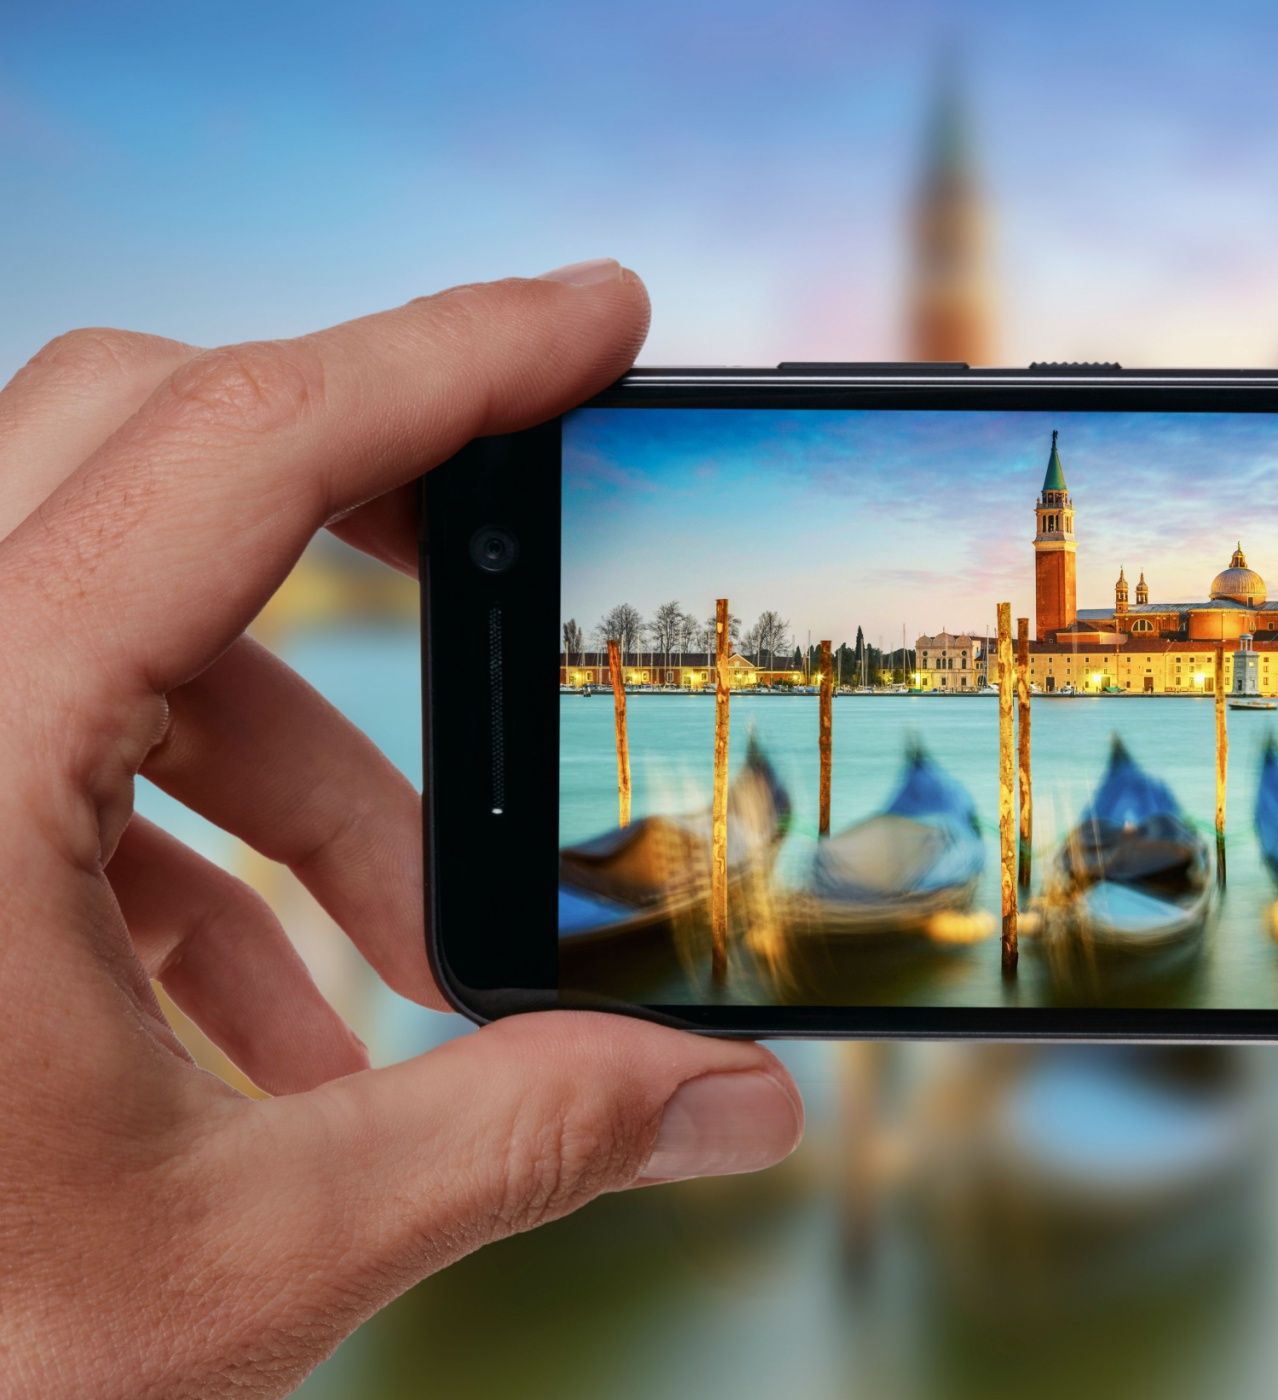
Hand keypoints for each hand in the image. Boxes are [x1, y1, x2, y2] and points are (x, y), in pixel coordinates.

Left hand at [0, 263, 802, 1397]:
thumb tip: (735, 1100)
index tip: (596, 321)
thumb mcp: (249, 1252)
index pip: (237, 446)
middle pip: (139, 438)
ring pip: (102, 605)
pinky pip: (39, 737)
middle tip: (513, 570)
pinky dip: (179, 837)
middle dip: (366, 500)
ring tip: (401, 950)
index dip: (448, 359)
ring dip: (289, 750)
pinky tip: (260, 1023)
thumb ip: (524, 1137)